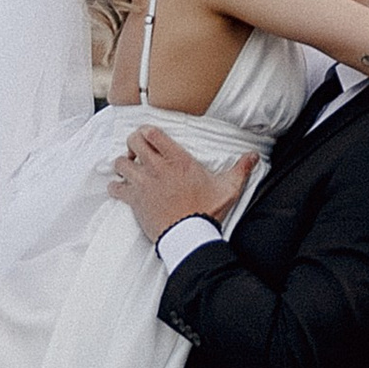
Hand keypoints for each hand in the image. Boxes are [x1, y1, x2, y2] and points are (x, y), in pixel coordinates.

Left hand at [111, 124, 257, 245]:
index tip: (150, 138)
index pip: (152, 133)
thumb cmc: (206, 211)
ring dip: (123, 164)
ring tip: (130, 169)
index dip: (147, 132)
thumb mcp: (228, 188)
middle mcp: (157, 168)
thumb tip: (252, 156)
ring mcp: (143, 183)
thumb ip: (240, 169)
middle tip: (138, 151)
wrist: (189, 235)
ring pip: (120, 162)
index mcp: (178, 160)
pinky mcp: (135, 200)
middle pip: (133, 141)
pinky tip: (122, 189)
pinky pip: (116, 187)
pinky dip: (116, 187)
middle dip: (132, 143)